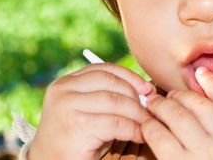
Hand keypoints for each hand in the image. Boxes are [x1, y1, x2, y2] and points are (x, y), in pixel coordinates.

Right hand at [28, 63, 154, 159]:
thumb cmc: (77, 142)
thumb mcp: (91, 112)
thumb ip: (109, 96)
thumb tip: (147, 89)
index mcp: (66, 83)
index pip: (104, 69)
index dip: (130, 76)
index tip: (147, 89)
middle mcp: (63, 90)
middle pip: (112, 82)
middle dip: (135, 96)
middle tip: (149, 110)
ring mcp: (67, 106)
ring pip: (116, 101)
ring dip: (137, 114)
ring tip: (147, 124)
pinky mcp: (77, 125)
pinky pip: (116, 123)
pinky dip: (133, 129)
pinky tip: (139, 136)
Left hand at [141, 67, 212, 158]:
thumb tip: (204, 75)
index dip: (210, 81)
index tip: (198, 75)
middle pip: (196, 104)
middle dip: (177, 95)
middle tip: (167, 96)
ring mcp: (202, 156)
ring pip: (176, 116)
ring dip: (160, 107)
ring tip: (153, 106)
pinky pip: (159, 139)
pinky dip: (150, 127)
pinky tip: (148, 126)